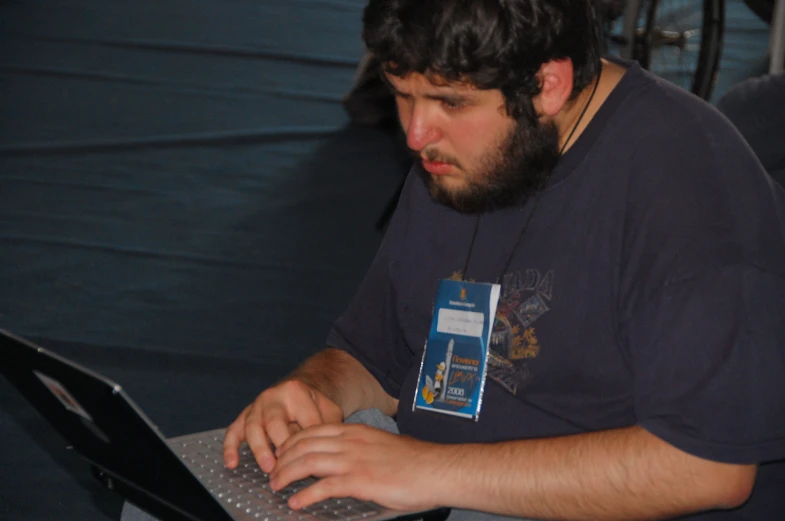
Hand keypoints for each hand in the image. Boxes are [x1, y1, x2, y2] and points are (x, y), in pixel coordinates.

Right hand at [223, 379, 342, 472]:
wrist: (298, 391)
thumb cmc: (314, 406)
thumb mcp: (328, 410)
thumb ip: (327, 427)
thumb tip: (322, 449)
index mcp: (295, 391)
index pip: (304, 419)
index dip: (310, 439)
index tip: (314, 457)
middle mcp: (273, 397)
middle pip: (274, 421)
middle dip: (281, 443)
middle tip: (287, 464)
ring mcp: (256, 406)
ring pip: (252, 426)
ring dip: (259, 449)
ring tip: (268, 468)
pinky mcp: (244, 416)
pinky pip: (233, 431)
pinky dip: (230, 447)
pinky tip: (232, 464)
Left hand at [269, 423, 444, 511]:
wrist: (436, 469)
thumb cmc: (416, 462)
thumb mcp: (382, 447)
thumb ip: (362, 451)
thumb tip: (348, 465)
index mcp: (356, 431)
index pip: (314, 430)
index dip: (293, 441)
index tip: (282, 453)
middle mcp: (351, 441)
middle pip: (304, 444)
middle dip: (283, 458)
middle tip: (274, 472)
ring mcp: (354, 460)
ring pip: (308, 462)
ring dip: (287, 475)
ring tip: (277, 486)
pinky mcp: (360, 481)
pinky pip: (323, 487)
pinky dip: (305, 495)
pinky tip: (296, 503)